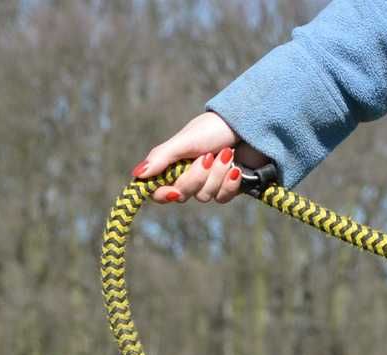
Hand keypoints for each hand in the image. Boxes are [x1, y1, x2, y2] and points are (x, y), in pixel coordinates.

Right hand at [134, 112, 270, 204]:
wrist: (249, 124)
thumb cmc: (214, 127)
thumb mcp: (185, 141)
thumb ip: (162, 157)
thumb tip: (136, 176)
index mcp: (173, 163)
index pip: (157, 190)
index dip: (163, 194)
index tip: (174, 190)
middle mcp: (187, 175)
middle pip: (183, 194)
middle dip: (198, 177)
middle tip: (208, 156)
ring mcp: (208, 183)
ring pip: (205, 197)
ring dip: (217, 176)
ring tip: (227, 153)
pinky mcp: (226, 187)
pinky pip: (222, 198)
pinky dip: (230, 183)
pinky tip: (236, 168)